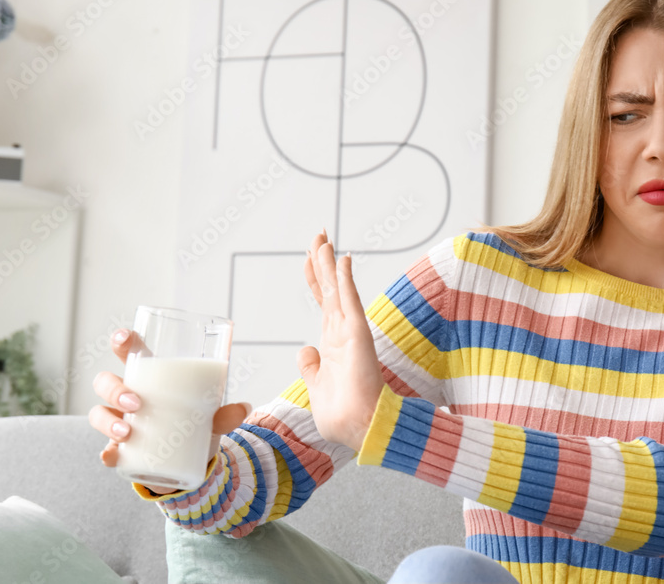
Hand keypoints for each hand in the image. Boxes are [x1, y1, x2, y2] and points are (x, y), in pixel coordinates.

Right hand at [88, 329, 251, 495]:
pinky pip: (105, 449)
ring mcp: (119, 422)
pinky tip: (111, 456)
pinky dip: (107, 453)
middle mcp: (128, 397)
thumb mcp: (212, 417)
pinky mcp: (119, 449)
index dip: (121, 341)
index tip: (125, 339)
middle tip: (137, 403)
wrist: (191, 461)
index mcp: (150, 379)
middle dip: (115, 390)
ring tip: (128, 432)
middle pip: (105, 382)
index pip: (128, 352)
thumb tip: (244, 408)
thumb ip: (226, 414)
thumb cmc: (195, 425)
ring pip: (98, 414)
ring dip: (108, 422)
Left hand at [299, 229, 384, 450]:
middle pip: (329, 288)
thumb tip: (305, 350)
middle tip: (318, 235)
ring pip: (337, 288)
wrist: (359, 428)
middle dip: (322, 261)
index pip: (322, 302)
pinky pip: (349, 300)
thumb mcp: (316, 386)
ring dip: (330, 262)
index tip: (310, 257)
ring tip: (322, 238)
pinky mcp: (357, 334)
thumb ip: (311, 367)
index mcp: (333, 343)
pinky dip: (345, 278)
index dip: (316, 278)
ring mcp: (350, 331)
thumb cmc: (342, 415)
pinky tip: (341, 258)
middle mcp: (342, 332)